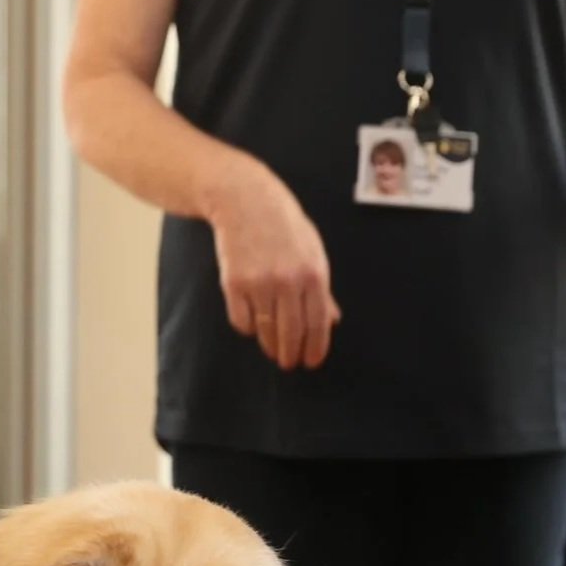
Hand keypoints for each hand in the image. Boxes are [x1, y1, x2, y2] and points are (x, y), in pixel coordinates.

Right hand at [205, 160, 341, 370]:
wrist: (245, 201)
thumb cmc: (283, 225)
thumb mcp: (312, 250)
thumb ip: (321, 288)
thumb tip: (332, 319)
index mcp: (313, 272)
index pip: (318, 322)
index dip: (316, 347)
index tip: (311, 362)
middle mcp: (287, 280)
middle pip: (291, 332)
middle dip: (291, 354)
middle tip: (290, 364)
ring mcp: (259, 283)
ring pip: (265, 331)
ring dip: (270, 345)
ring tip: (273, 350)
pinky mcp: (233, 284)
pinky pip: (241, 321)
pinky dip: (247, 327)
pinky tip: (253, 324)